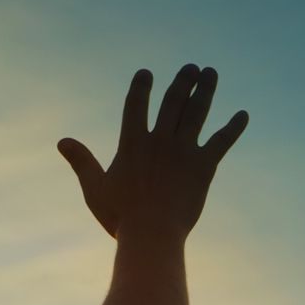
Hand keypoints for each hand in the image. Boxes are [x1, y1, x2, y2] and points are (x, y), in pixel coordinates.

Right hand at [58, 65, 248, 242]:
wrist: (152, 236)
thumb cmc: (120, 217)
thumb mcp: (95, 188)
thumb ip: (81, 161)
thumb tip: (62, 141)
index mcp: (132, 142)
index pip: (136, 104)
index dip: (141, 87)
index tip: (147, 73)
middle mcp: (159, 140)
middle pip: (173, 100)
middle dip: (183, 81)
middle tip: (192, 68)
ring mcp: (183, 151)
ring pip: (197, 112)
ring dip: (204, 90)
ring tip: (210, 73)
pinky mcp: (204, 166)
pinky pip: (222, 141)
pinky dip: (234, 127)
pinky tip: (243, 115)